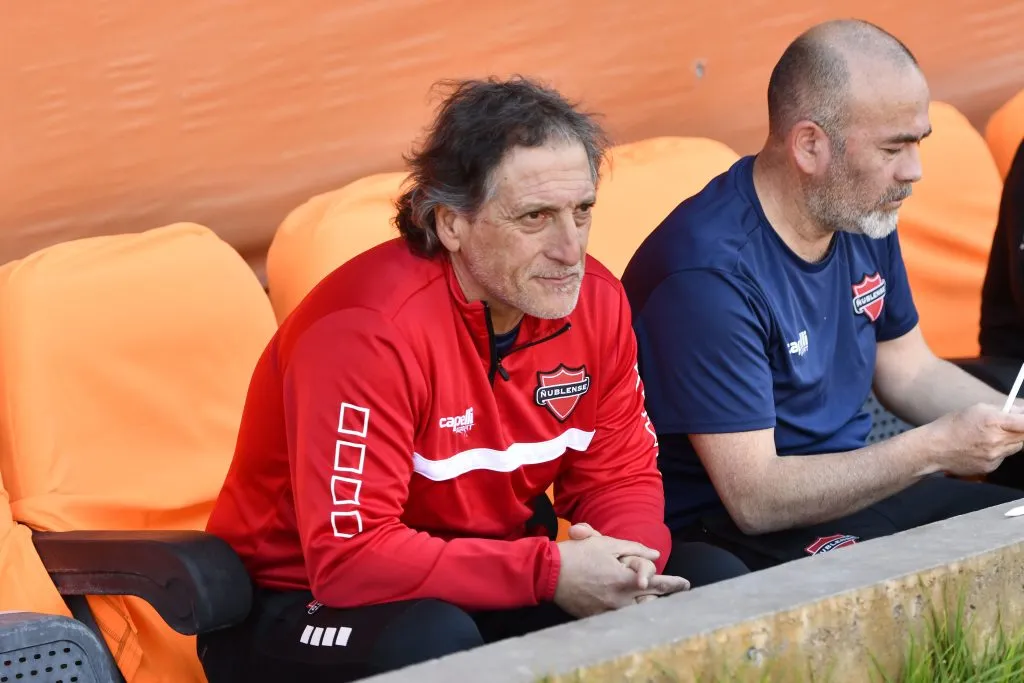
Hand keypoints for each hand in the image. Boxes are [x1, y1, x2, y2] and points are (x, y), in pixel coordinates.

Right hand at [563, 523, 688, 608]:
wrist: (548, 573)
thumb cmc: (577, 554)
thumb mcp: (606, 544)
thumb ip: (634, 548)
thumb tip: (655, 553)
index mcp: (624, 580)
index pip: (658, 584)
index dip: (674, 584)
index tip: (685, 584)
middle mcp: (619, 600)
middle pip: (650, 601)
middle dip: (662, 596)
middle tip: (672, 592)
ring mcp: (607, 612)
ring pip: (636, 612)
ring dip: (646, 605)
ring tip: (652, 599)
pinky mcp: (596, 618)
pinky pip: (619, 617)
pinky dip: (627, 611)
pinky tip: (629, 606)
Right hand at [930, 403, 1023, 475]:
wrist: (934, 449)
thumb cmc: (952, 425)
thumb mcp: (977, 408)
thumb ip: (1004, 410)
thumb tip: (1021, 412)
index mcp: (994, 421)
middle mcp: (997, 440)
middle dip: (1020, 430)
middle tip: (1009, 425)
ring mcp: (995, 456)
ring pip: (1016, 447)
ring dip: (1010, 440)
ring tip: (991, 436)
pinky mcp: (991, 467)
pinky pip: (1004, 457)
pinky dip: (999, 451)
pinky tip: (982, 447)